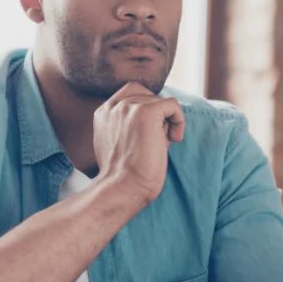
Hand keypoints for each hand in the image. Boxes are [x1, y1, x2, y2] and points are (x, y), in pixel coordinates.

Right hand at [93, 82, 184, 204]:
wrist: (123, 188)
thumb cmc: (124, 175)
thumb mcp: (119, 144)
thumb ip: (128, 126)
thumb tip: (159, 119)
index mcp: (103, 113)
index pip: (130, 93)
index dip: (146, 108)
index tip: (150, 132)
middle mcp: (113, 106)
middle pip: (146, 94)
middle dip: (156, 113)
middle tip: (157, 138)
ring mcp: (129, 107)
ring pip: (159, 101)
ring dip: (165, 122)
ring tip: (161, 144)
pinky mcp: (146, 112)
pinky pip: (173, 105)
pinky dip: (179, 120)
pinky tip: (175, 139)